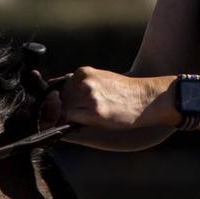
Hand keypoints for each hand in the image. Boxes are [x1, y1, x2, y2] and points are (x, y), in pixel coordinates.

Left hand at [39, 67, 175, 130]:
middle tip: (87, 115)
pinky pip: (71, 122)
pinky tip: (95, 121)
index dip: (58, 104)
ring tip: (95, 116)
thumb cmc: (123, 93)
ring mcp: (88, 96)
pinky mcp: (95, 111)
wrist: (146, 98)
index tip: (65, 110)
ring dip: (71, 120)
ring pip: (63, 113)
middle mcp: (82, 81)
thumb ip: (78, 88)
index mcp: (82, 72)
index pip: (56, 90)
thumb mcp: (99, 82)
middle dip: (64, 113)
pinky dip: (75, 125)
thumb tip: (53, 101)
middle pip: (57, 103)